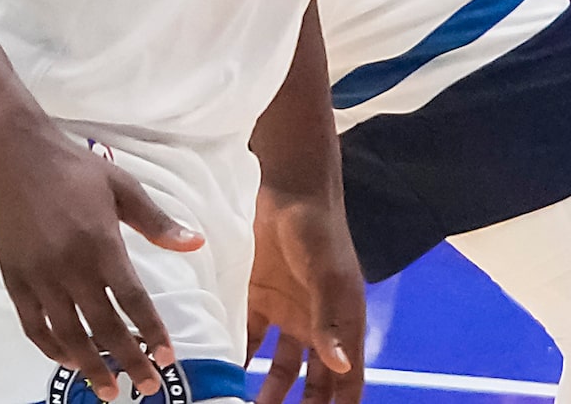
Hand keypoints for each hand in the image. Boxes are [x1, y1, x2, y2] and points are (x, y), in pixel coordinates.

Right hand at [0, 124, 203, 401]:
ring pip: (68, 335)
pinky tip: (67, 360)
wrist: (14, 156)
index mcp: (102, 245)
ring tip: (109, 390)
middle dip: (128, 362)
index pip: (133, 301)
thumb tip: (196, 243)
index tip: (167, 357)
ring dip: (90, 367)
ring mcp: (39, 278)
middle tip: (148, 387)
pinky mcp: (14, 280)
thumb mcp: (123, 187)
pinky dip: (51, 349)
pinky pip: (33, 326)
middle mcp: (71, 268)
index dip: (151, 332)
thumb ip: (157, 221)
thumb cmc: (74, 169)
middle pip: (104, 327)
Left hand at [247, 182, 363, 403]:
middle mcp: (318, 325)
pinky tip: (222, 379)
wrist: (288, 187)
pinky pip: (250, 342)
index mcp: (343, 322)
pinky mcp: (259, 301)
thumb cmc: (318, 230)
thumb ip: (330, 319)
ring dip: (269, 394)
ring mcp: (288, 314)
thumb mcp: (326, 274)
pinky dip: (240, 362)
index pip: (348, 379)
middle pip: (314, 382)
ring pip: (281, 369)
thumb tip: (340, 366)